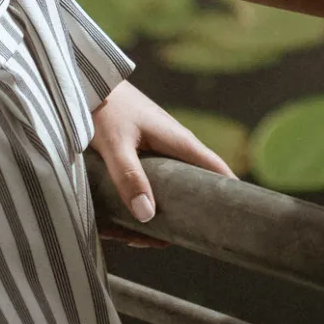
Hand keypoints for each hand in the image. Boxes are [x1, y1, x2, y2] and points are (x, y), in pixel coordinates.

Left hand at [89, 80, 234, 248]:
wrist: (86, 81)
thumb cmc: (105, 107)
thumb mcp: (116, 145)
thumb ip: (130, 177)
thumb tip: (148, 216)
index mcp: (179, 141)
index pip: (216, 170)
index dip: (230, 194)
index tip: (237, 219)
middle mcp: (174, 146)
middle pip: (195, 185)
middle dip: (187, 215)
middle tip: (172, 241)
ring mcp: (159, 148)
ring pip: (172, 186)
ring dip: (163, 213)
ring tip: (143, 239)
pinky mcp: (143, 151)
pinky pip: (155, 181)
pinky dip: (148, 201)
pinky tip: (128, 220)